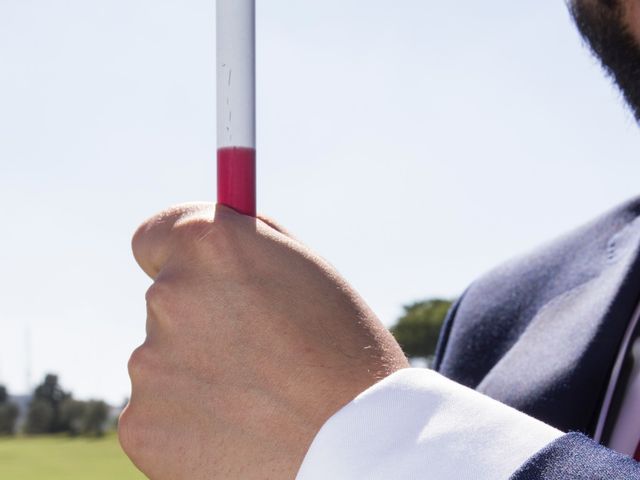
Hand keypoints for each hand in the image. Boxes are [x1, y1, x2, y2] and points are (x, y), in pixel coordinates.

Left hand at [119, 203, 408, 478]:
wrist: (358, 447)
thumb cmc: (346, 352)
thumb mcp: (304, 271)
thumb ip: (246, 246)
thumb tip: (206, 236)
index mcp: (209, 244)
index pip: (153, 239)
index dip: (173, 259)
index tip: (195, 280)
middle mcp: (168, 295)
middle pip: (167, 304)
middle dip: (202, 323)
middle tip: (256, 355)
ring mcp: (148, 364)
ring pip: (164, 362)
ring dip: (197, 375)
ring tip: (257, 400)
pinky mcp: (141, 426)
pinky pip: (159, 414)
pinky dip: (188, 423)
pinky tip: (237, 433)